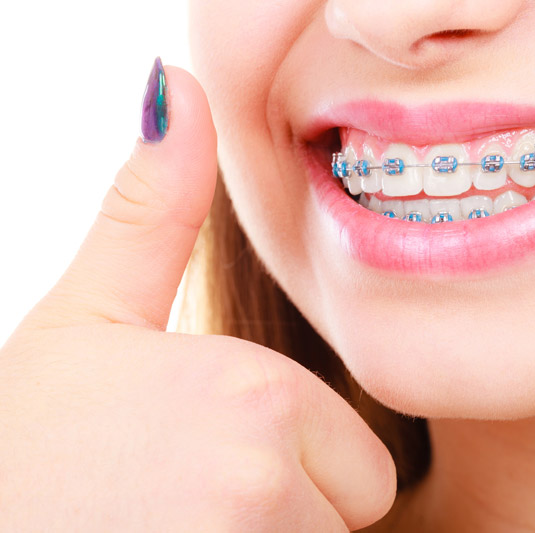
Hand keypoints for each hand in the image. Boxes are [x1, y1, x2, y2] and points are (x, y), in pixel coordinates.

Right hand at [0, 62, 394, 531]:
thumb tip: (177, 89)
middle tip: (184, 506)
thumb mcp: (89, 323)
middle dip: (289, 513)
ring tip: (173, 531)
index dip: (295, 466)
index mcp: (256, 395)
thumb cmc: (26, 445)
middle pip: (351, 508)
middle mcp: (264, 475)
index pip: (359, 458)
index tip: (207, 463)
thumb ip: (151, 215)